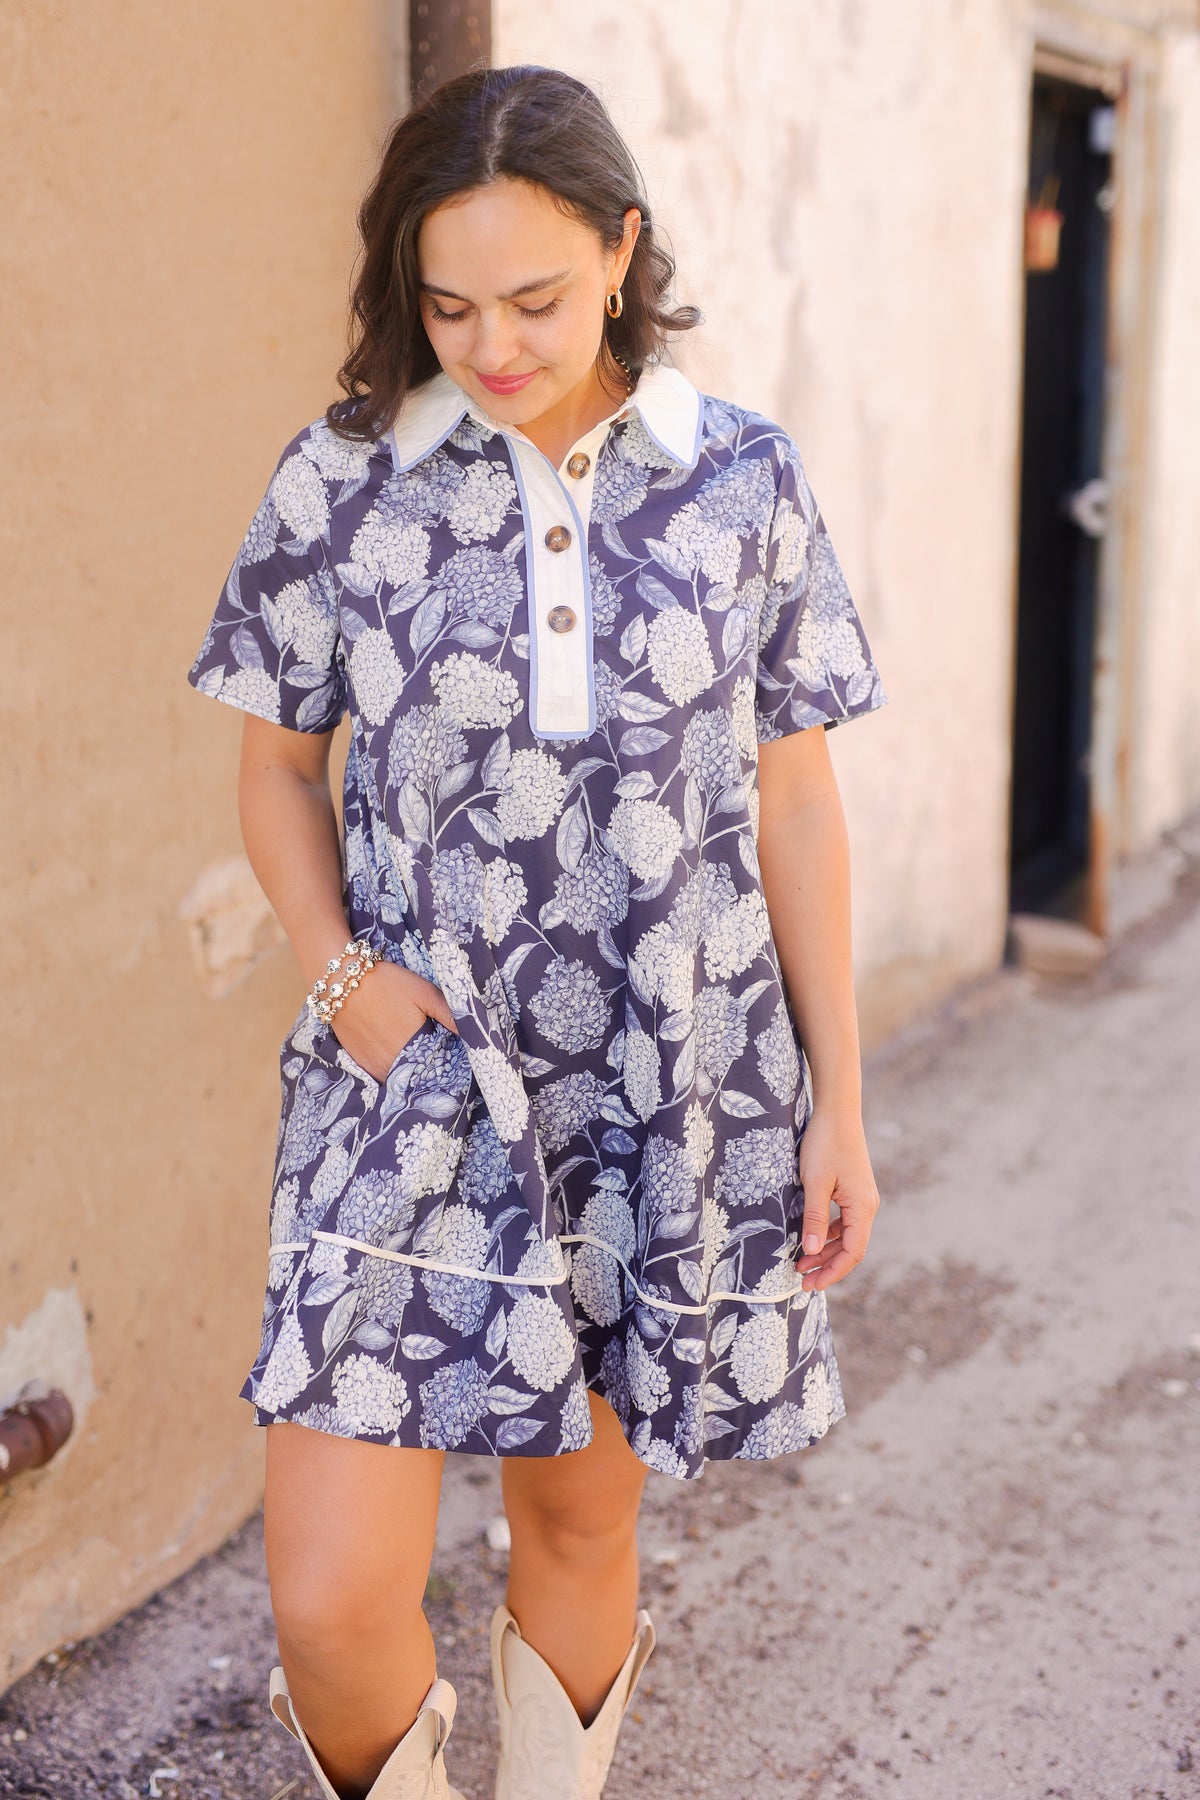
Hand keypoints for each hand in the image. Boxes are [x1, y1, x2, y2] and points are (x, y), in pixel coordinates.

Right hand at [328, 961, 457, 1081]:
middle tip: (437, 1060)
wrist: (341, 982)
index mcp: (415, 1049)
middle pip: (419, 1078)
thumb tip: (476, 1034)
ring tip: (419, 1061)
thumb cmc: (387, 983)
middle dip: (430, 1073)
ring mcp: (375, 1066)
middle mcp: (395, 1064)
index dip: (448, 1066)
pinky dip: (392, 1073)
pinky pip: (382, 1077)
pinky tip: (398, 1060)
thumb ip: (451, 1015)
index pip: (440, 1070)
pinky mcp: (360, 1064)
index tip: (455, 1060)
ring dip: (411, 1075)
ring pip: (401, 1080)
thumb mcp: (425, 992)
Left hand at [793, 1104, 879, 1291]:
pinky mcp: (852, 1190)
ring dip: (824, 1251)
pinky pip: (842, 1221)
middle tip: (801, 1280)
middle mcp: (867, 1206)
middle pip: (850, 1247)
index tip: (810, 1285)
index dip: (832, 1272)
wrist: (836, 1110)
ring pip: (846, 1235)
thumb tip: (810, 1251)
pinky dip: (826, 1233)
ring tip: (800, 1262)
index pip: (852, 1252)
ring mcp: (861, 1198)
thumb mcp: (814, 1182)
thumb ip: (814, 1217)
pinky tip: (808, 1237)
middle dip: (826, 1266)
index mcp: (863, 1207)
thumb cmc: (824, 1143)